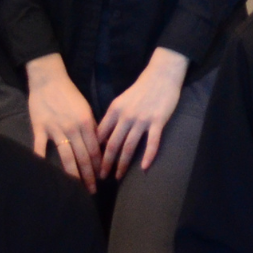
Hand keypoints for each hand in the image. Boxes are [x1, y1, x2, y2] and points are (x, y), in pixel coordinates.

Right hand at [24, 54, 99, 192]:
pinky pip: (40, 148)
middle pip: (83, 157)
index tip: (102, 178)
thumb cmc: (70, 94)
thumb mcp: (86, 109)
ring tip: (76, 188)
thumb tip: (100, 147)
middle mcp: (73, 128)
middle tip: (92, 191)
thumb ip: (92, 128)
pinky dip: (42, 162)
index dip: (99, 166)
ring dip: (73, 175)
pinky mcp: (40, 128)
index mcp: (87, 122)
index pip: (96, 149)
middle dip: (89, 176)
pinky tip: (44, 175)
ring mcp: (56, 129)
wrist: (49, 79)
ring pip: (66, 157)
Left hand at [97, 48, 187, 179]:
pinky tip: (144, 168)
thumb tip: (102, 137)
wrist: (161, 75)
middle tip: (101, 177)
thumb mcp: (121, 101)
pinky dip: (148, 156)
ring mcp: (142, 119)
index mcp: (115, 110)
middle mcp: (126, 116)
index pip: (100, 134)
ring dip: (122, 164)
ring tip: (118, 177)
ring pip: (129, 146)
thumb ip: (113, 118)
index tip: (91, 163)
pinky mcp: (158, 121)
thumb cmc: (140, 88)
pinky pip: (152, 142)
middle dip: (106, 163)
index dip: (95, 151)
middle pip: (113, 144)